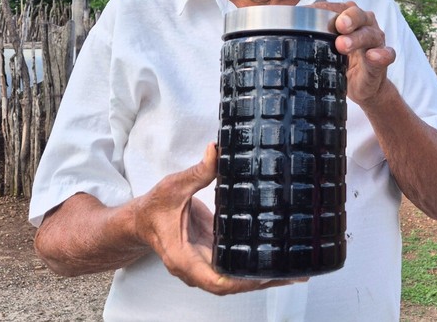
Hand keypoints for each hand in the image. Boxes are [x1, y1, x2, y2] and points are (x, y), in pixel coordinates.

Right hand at [133, 142, 302, 294]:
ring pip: (235, 279)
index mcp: (183, 257)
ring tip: (294, 272)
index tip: (263, 275)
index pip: (215, 281)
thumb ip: (197, 172)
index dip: (240, 281)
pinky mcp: (211, 255)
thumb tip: (216, 151)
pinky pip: (234, 267)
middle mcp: (195, 267)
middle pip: (232, 284)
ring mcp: (204, 263)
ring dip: (262, 278)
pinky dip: (254, 267)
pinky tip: (275, 260)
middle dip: (261, 281)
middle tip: (293, 273)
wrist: (141, 220)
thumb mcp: (173, 186)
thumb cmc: (153, 208)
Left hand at [313, 1, 395, 104]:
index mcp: (349, 17)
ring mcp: (376, 41)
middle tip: (338, 25)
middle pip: (358, 14)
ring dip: (357, 38)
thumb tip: (273, 19)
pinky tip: (374, 56)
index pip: (337, 8)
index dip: (323, 9)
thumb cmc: (340, 62)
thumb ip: (307, 33)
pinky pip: (387, 55)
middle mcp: (365, 24)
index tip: (307, 12)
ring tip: (343, 45)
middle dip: (347, 18)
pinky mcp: (382, 60)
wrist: (362, 86)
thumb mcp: (322, 46)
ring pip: (370, 34)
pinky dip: (382, 55)